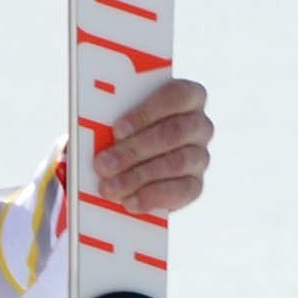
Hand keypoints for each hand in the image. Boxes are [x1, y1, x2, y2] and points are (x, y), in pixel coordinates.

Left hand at [94, 73, 212, 214]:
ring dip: (139, 176)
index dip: (147, 113)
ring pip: (177, 162)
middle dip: (135, 149)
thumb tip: (97, 134)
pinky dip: (152, 197)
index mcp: (186, 96)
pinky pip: (181, 191)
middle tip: (103, 164)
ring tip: (110, 187)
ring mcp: (200, 156)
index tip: (117, 130)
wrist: (125, 167)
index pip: (177, 95)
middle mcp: (199, 125)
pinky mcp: (195, 184)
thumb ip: (110, 122)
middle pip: (175, 132)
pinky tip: (130, 202)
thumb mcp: (114, 123)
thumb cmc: (121, 135)